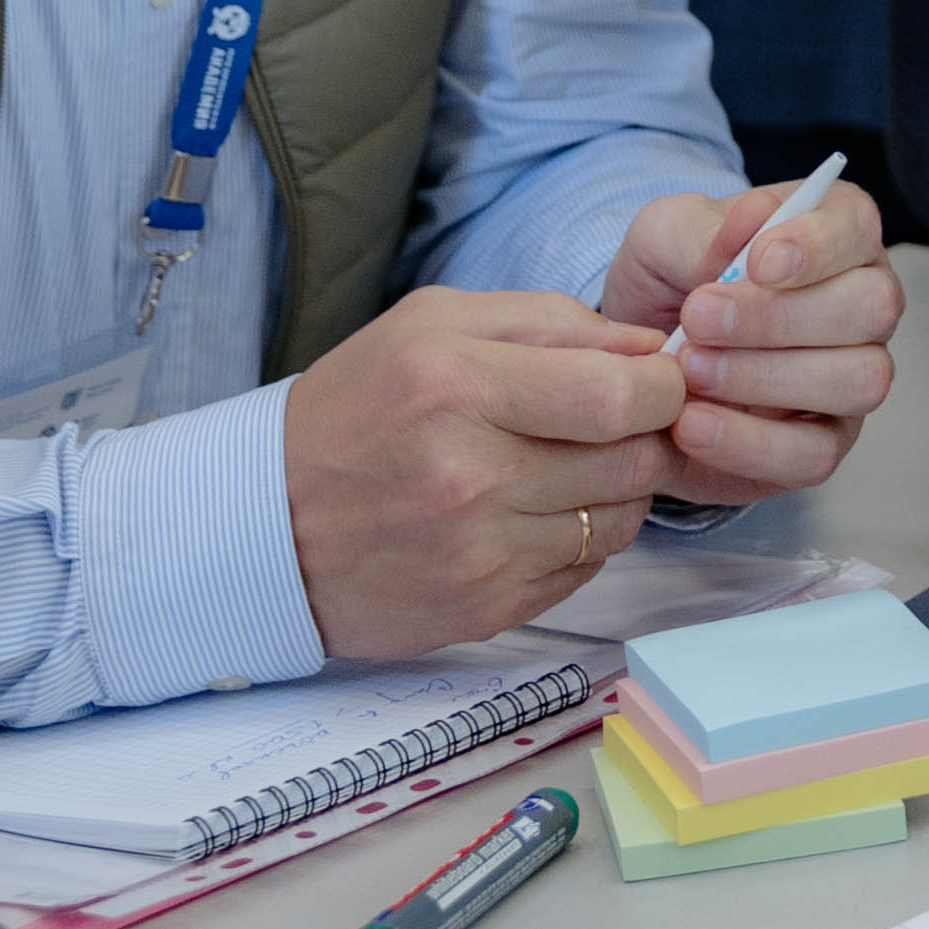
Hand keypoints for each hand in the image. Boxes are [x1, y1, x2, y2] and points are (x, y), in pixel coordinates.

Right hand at [282, 288, 689, 658]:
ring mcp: (481, 553)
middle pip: (634, 460)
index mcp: (459, 386)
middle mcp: (472, 476)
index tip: (656, 378)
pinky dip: (582, 539)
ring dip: (617, 489)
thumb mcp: (431, 325)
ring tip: (567, 466)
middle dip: (648, 434)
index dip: (663, 385)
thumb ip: (548, 320)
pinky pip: (586, 569)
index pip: (621, 395)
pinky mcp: (485, 608)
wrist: (265, 526)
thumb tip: (647, 344)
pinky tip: (536, 514)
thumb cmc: (353, 410)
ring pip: (622, 520)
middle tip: (619, 421)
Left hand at [604, 177, 900, 505]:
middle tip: (697, 319)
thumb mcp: (661, 238)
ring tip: (690, 370)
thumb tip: (753, 220)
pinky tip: (691, 424)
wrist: (637, 362)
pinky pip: (816, 455)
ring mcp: (851, 378)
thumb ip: (702, 229)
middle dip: (781, 317)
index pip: (858, 228)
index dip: (817, 245)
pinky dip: (750, 443)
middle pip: (872, 308)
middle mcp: (862, 305)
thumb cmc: (667, 283)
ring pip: (859, 380)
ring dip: (767, 377)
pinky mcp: (824, 445)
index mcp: (835, 234)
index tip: (756, 262)